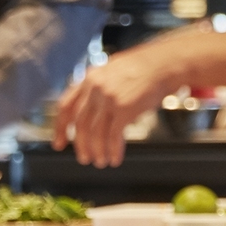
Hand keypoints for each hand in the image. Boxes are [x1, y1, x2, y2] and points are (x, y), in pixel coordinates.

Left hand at [48, 39, 177, 169]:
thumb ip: (101, 88)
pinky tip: (116, 158)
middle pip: (80, 123)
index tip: (58, 144)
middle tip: (84, 158)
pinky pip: (113, 135)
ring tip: (101, 162)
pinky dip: (113, 150)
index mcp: (89, 78)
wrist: (167, 63)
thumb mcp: (114, 72)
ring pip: (95, 132)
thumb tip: (95, 112)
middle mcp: (95, 87)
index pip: (66, 106)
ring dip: (97, 151)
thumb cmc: (147, 68)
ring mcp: (109, 98)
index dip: (60, 128)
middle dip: (81, 145)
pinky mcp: (124, 108)